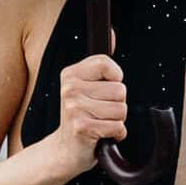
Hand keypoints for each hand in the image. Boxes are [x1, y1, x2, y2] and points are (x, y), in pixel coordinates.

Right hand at [53, 52, 128, 173]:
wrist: (64, 151)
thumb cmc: (80, 119)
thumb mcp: (87, 87)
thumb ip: (101, 64)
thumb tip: (112, 34)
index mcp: (71, 74)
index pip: (107, 64)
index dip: (115, 80)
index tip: (104, 91)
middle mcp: (70, 89)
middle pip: (120, 90)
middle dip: (117, 105)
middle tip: (100, 113)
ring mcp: (74, 108)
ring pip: (121, 109)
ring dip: (117, 121)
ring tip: (101, 123)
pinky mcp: (82, 127)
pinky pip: (117, 127)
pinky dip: (115, 134)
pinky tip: (101, 135)